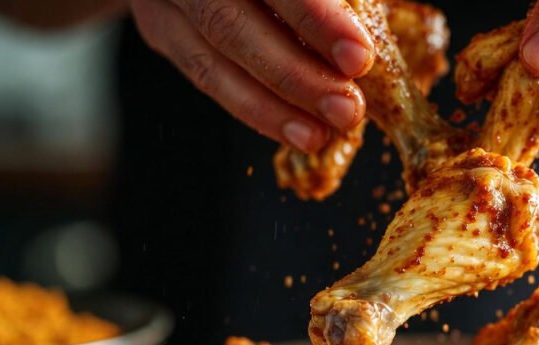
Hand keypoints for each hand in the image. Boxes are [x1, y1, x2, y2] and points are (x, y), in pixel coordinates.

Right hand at [130, 0, 374, 151]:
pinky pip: (203, 74)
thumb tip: (378, 34)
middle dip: (295, 72)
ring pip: (211, 56)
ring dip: (271, 105)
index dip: (314, 16)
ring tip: (321, 134)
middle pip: (232, 19)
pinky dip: (253, 108)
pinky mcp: (160, 25)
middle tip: (347, 110)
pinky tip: (294, 132)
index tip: (358, 57)